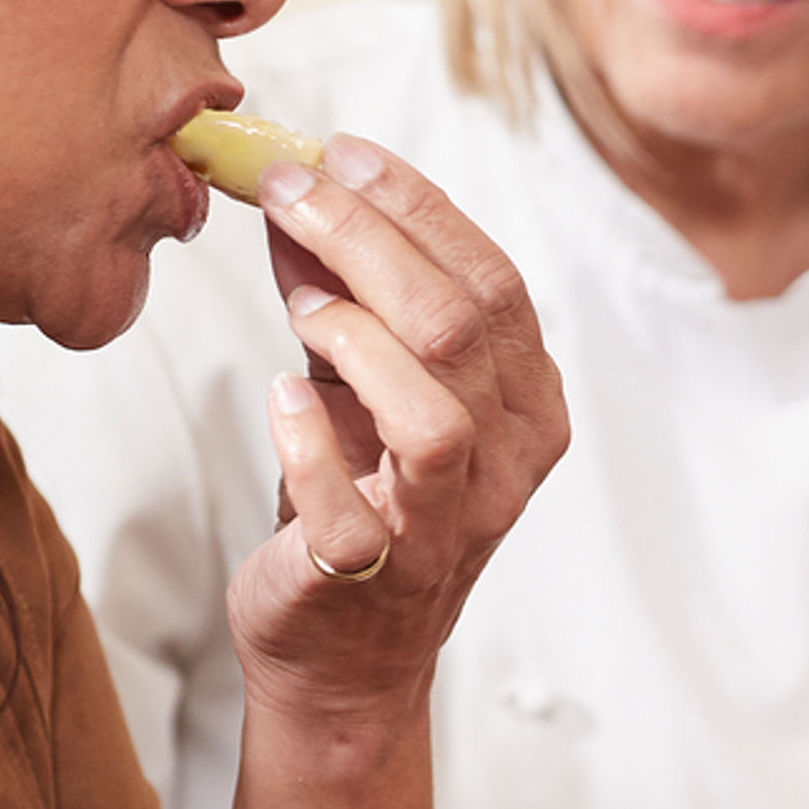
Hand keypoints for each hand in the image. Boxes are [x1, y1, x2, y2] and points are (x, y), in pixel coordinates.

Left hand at [226, 138, 570, 730]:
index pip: (494, 280)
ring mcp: (445, 529)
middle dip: (368, 239)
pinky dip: (309, 445)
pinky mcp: (372, 580)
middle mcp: (507, 466)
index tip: (337, 153)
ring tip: (299, 301)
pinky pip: (350, 509)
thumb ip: (340, 295)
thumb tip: (297, 193)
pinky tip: (279, 399)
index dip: (415, 206)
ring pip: (434, 417)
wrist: (341, 655)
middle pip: (461, 327)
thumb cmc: (361, 502)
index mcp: (529, 405)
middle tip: (287, 190)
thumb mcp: (360, 385)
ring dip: (356, 337)